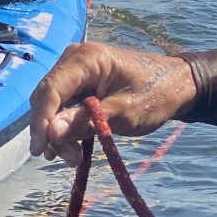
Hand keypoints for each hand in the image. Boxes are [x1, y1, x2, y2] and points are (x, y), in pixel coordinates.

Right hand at [27, 43, 196, 161]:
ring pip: (52, 104)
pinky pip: (63, 106)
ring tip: (73, 157)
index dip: (41, 120)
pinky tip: (70, 147)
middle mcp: (75, 59)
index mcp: (86, 58)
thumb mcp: (124, 113)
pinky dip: (65, 127)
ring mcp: (76, 70)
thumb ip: (87, 121)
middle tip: (67, 158)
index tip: (40, 149)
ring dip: (58, 132)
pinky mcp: (80, 83)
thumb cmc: (155, 95)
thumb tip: (52, 133)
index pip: (50, 89)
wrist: (177, 86)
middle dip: (51, 130)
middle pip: (47, 97)